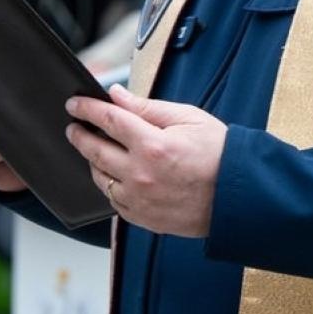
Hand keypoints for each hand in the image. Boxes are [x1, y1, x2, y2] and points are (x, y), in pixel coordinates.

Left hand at [65, 84, 227, 237]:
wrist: (239, 195)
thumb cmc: (219, 154)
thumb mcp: (187, 118)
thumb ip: (147, 107)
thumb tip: (117, 96)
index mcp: (153, 145)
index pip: (108, 120)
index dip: (87, 108)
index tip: (75, 103)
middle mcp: (141, 175)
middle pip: (95, 150)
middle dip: (80, 134)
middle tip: (74, 126)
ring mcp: (140, 200)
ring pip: (99, 178)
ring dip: (91, 161)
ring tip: (92, 149)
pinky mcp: (143, 218)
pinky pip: (113, 200)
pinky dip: (108, 185)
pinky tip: (112, 174)